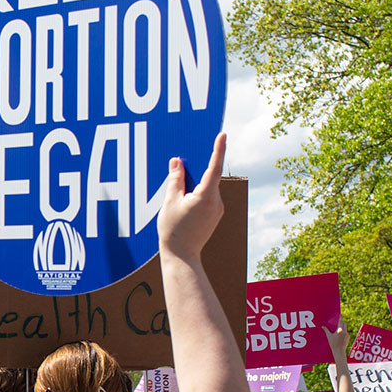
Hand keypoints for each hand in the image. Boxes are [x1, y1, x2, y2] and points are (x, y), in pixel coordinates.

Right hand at [156, 132, 225, 261]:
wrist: (182, 257)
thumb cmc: (173, 230)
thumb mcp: (169, 202)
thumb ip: (175, 180)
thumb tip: (177, 162)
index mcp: (205, 197)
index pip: (213, 168)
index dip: (218, 149)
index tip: (222, 134)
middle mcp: (216, 202)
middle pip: (208, 177)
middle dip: (196, 169)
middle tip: (182, 162)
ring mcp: (217, 209)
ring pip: (207, 187)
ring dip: (195, 183)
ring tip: (177, 192)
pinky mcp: (214, 215)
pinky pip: (207, 197)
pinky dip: (197, 193)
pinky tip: (183, 201)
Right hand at [323, 321, 349, 362]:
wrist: (339, 351)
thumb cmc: (333, 344)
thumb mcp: (329, 337)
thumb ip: (326, 330)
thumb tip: (322, 326)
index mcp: (340, 330)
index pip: (341, 322)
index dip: (341, 317)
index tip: (341, 314)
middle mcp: (345, 332)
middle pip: (344, 324)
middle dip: (342, 323)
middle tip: (338, 323)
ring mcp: (347, 335)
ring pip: (345, 329)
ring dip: (342, 328)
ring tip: (338, 332)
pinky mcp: (348, 338)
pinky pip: (346, 333)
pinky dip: (344, 333)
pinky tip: (340, 337)